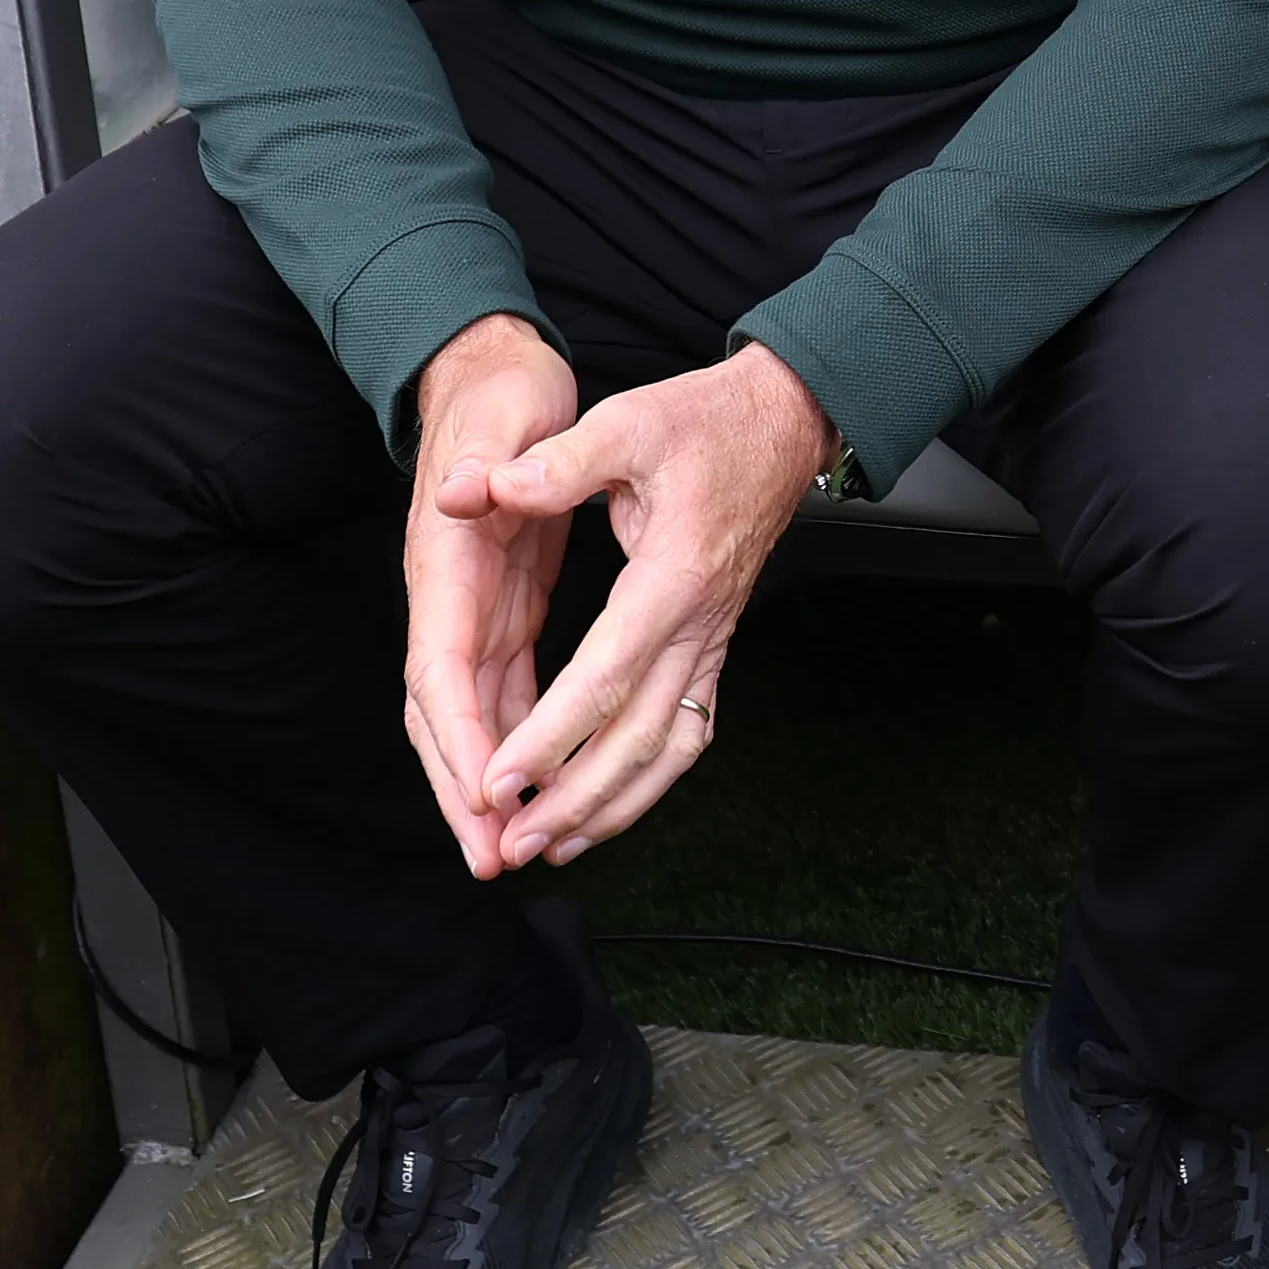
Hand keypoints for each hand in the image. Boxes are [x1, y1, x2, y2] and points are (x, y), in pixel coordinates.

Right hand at [398, 313, 580, 878]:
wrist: (493, 372)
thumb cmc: (505, 396)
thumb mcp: (509, 418)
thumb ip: (495, 461)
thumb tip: (468, 487)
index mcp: (448, 563)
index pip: (442, 670)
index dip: (461, 737)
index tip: (485, 795)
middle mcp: (449, 598)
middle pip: (442, 715)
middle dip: (462, 790)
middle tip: (492, 859)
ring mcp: (471, 608)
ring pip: (469, 716)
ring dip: (486, 784)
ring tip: (512, 850)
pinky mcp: (500, 608)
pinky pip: (501, 693)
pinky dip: (514, 743)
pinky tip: (539, 785)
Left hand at [451, 342, 831, 871]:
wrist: (781, 425)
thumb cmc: (702, 422)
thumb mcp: (625, 423)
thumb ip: (557, 463)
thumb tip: (486, 488)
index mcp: (672, 577)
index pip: (604, 676)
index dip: (549, 738)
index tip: (495, 781)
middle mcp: (698, 624)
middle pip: (638, 735)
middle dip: (573, 798)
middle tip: (513, 842)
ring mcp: (712, 641)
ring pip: (668, 748)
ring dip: (611, 805)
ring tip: (553, 845)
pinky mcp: (713, 646)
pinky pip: (686, 730)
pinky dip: (646, 781)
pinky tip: (606, 808)